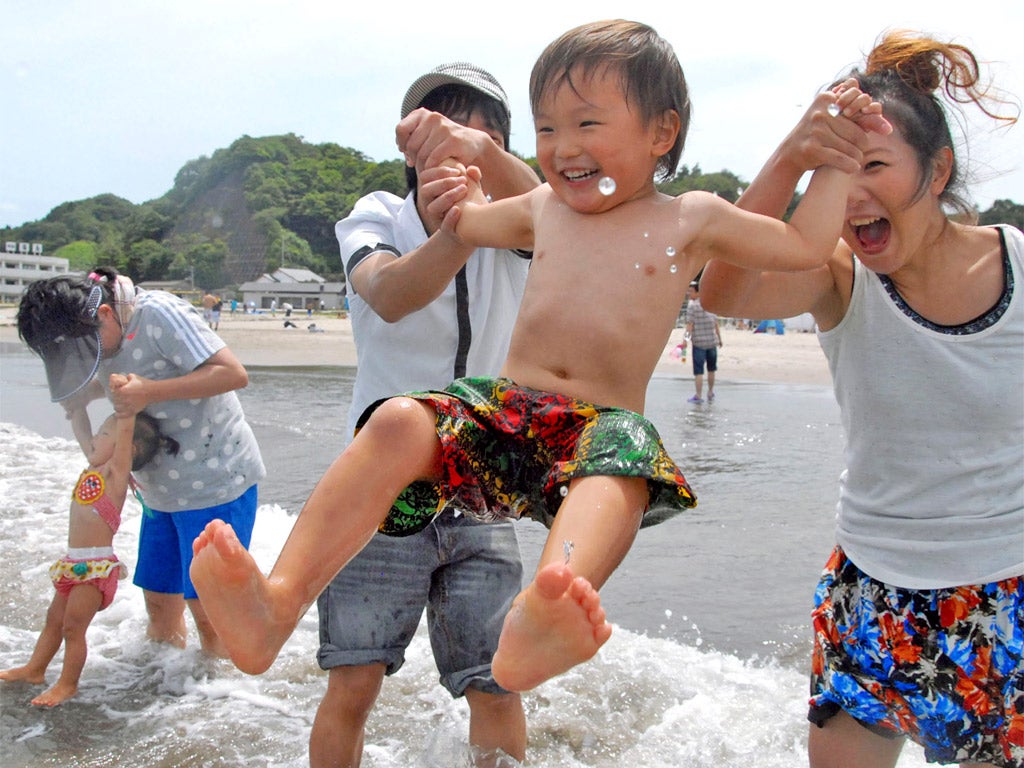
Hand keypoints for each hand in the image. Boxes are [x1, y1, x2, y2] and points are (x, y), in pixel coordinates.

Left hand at [109, 373, 147, 416]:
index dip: (115, 391)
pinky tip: (118, 413)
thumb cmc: (144, 383)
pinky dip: (119, 414)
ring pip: (117, 408)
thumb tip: (118, 377)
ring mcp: (129, 406)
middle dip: (116, 398)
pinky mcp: (134, 411)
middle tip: (119, 397)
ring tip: (119, 405)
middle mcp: (125, 398)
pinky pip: (122, 415)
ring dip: (117, 406)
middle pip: (114, 400)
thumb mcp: (133, 376)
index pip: (113, 392)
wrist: (154, 391)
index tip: (118, 391)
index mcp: (123, 390)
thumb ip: (124, 377)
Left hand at [397, 108, 495, 172]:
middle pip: (411, 145)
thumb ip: (412, 139)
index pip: (401, 130)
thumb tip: (401, 149)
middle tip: (421, 166)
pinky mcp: (453, 140)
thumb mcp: (426, 136)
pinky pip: (434, 158)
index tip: (409, 154)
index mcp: (422, 114)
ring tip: (430, 169)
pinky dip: (433, 168)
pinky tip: (437, 170)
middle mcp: (432, 117)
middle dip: (414, 159)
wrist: (472, 143)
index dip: (402, 145)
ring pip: (422, 154)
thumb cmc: (445, 142)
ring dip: (423, 166)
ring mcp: (443, 128)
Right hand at [417, 163, 469, 233]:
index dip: (438, 171)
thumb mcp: (472, 187)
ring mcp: (437, 219)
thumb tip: (471, 170)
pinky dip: (450, 218)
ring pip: (432, 208)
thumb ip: (473, 177)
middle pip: (425, 190)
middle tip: (462, 180)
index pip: (425, 176)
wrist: (472, 228)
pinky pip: (444, 226)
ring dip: (447, 197)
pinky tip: (458, 209)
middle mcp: (430, 204)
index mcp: (432, 191)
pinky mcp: (447, 232)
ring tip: (464, 190)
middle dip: (443, 183)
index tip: (457, 171)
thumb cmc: (469, 202)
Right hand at [776, 86, 890, 175]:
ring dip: (857, 158)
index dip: (868, 124)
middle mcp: (820, 113)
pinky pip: (842, 159)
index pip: (859, 113)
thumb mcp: (831, 117)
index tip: (878, 131)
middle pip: (857, 134)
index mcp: (826, 99)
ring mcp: (816, 131)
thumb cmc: (816, 135)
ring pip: (851, 148)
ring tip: (856, 161)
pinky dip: (850, 166)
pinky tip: (853, 168)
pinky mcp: (813, 149)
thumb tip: (883, 118)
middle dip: (861, 145)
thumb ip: (855, 113)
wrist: (789, 154)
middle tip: (860, 151)